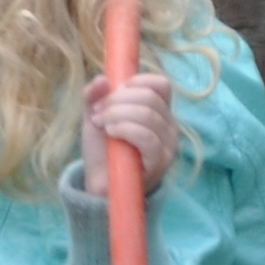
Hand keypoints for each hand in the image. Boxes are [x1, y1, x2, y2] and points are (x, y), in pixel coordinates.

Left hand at [82, 69, 177, 191]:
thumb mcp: (95, 118)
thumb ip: (95, 97)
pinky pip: (147, 137)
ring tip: (101, 125)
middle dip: (117, 100)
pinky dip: (125, 129)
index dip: (135, 82)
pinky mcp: (160, 162)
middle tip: (97, 113)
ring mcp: (168, 144)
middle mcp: (169, 125)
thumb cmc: (103, 150)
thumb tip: (102, 79)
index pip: (160, 84)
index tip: (111, 94)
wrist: (100, 185)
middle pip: (150, 97)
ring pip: (148, 115)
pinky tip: (110, 133)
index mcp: (159, 111)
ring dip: (117, 115)